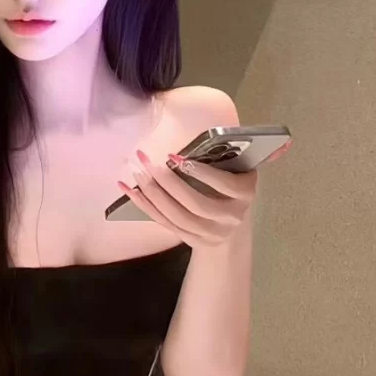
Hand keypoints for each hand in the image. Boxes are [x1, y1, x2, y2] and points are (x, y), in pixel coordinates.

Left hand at [118, 150, 256, 248]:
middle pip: (195, 203)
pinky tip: (131, 191)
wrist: (233, 224)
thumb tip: (207, 135)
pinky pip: (166, 223)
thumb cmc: (230, 185)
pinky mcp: (193, 240)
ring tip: (136, 173)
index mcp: (245, 193)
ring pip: (177, 216)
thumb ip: (226, 154)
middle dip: (166, 181)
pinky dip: (146, 206)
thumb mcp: (235, 168)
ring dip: (153, 194)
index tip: (174, 157)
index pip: (222, 183)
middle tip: (146, 162)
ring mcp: (212, 233)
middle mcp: (231, 217)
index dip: (198, 171)